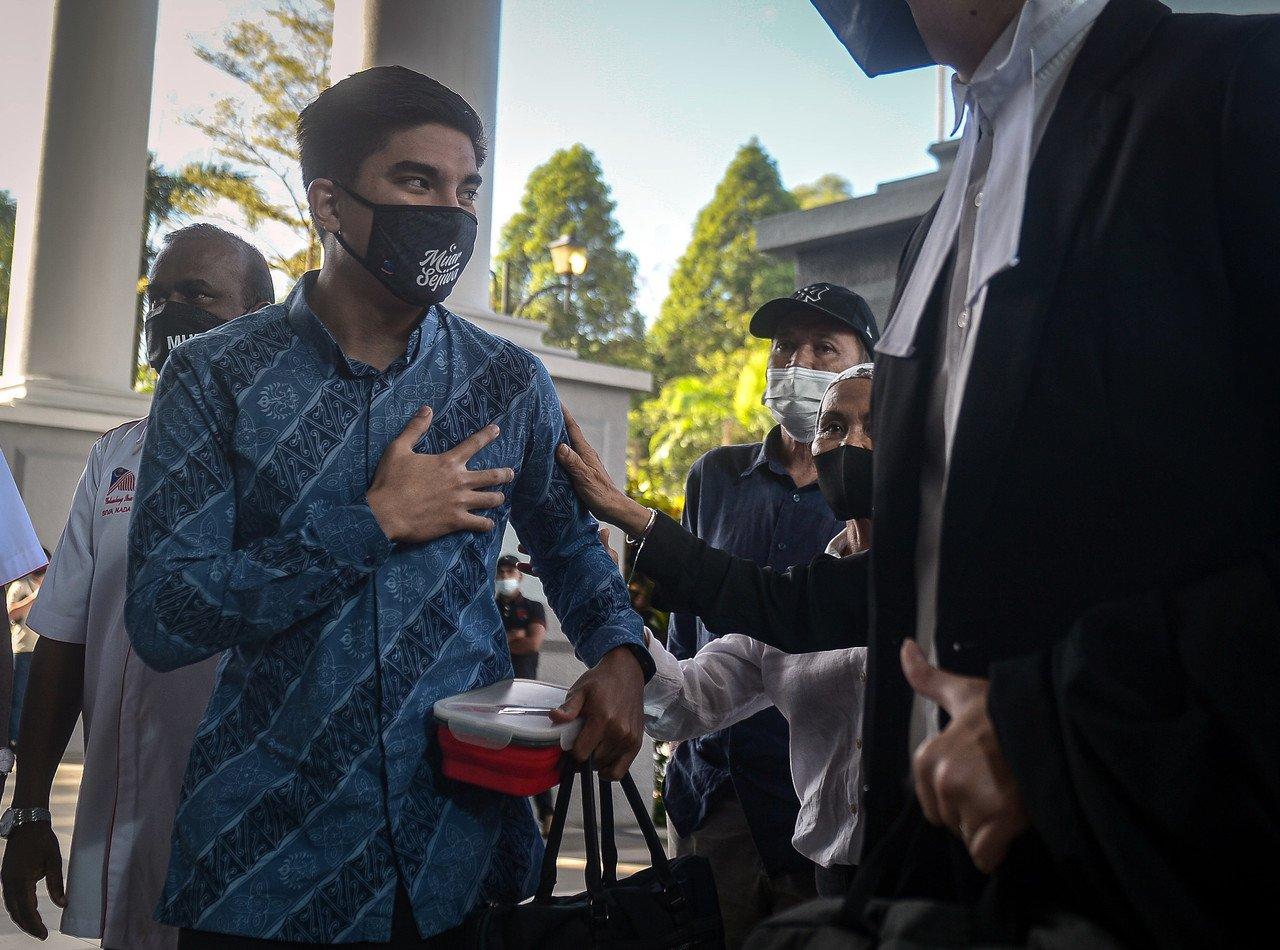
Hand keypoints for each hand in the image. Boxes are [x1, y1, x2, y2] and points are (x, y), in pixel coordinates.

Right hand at [1, 822, 65, 939]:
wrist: (27, 825)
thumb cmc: (42, 841)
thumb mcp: (54, 861)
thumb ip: (57, 885)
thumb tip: (63, 904)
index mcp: (20, 880)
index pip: (26, 909)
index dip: (35, 924)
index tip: (44, 935)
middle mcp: (9, 883)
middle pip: (16, 912)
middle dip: (28, 925)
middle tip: (41, 935)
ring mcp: (6, 880)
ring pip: (11, 907)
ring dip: (22, 918)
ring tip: (36, 927)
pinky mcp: (7, 877)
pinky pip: (10, 898)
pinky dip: (18, 908)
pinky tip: (28, 912)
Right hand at [367, 406, 513, 542]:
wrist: (386, 513)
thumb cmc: (390, 481)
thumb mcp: (398, 449)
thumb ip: (415, 428)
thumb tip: (427, 409)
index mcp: (448, 462)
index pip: (474, 444)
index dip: (487, 435)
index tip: (497, 429)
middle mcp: (459, 481)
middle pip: (492, 476)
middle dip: (504, 474)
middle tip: (510, 473)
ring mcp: (460, 502)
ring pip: (491, 499)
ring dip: (498, 498)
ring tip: (501, 498)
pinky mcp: (456, 521)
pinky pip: (480, 524)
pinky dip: (487, 524)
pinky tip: (489, 524)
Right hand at [514, 527, 617, 575]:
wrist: (603, 601)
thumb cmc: (607, 577)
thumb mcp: (606, 559)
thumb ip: (602, 546)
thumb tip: (604, 529)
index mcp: (578, 551)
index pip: (563, 540)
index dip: (552, 535)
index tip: (541, 527)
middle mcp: (568, 559)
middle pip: (550, 549)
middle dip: (537, 545)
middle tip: (523, 541)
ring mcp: (562, 570)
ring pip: (543, 561)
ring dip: (531, 558)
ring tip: (519, 553)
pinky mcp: (557, 581)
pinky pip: (542, 575)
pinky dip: (532, 570)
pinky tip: (522, 567)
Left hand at [549, 646, 644, 779]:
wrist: (627, 674)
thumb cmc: (602, 682)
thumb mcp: (581, 689)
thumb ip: (568, 707)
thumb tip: (555, 718)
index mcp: (603, 718)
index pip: (581, 752)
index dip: (570, 752)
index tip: (567, 744)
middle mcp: (619, 731)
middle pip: (592, 761)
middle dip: (582, 756)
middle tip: (578, 743)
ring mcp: (629, 739)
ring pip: (604, 766)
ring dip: (594, 761)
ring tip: (590, 745)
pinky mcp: (636, 743)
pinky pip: (620, 771)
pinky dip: (608, 771)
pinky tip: (601, 762)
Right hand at [555, 407, 651, 536]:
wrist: (612, 508)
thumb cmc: (600, 493)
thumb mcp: (584, 478)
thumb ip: (573, 462)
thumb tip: (560, 445)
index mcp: (585, 452)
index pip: (573, 429)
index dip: (564, 414)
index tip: (555, 401)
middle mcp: (584, 454)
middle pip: (569, 434)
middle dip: (558, 422)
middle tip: (544, 412)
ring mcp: (583, 462)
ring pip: (568, 445)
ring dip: (557, 436)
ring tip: (543, 429)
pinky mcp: (581, 471)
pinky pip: (568, 457)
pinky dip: (559, 451)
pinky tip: (551, 455)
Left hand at [901, 639, 1029, 872]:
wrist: (1050, 720)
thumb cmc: (1005, 709)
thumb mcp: (962, 692)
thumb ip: (928, 679)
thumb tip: (904, 646)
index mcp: (926, 758)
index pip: (933, 804)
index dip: (960, 797)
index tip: (982, 778)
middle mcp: (941, 780)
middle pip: (951, 823)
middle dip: (973, 814)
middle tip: (999, 788)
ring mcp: (969, 800)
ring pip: (970, 839)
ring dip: (989, 830)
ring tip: (1010, 799)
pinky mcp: (999, 819)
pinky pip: (985, 857)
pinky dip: (998, 851)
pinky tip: (1012, 826)